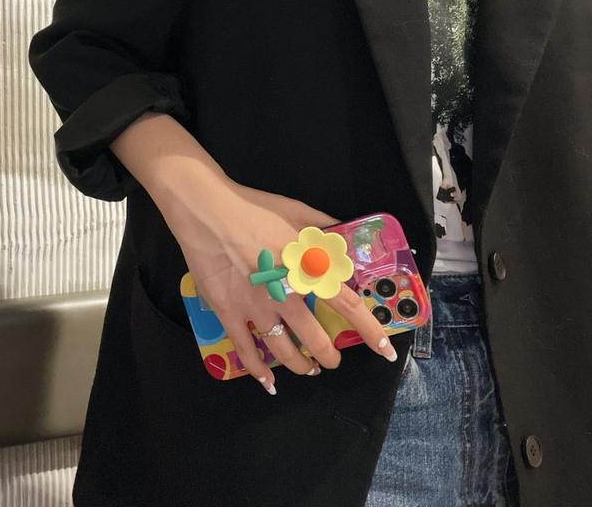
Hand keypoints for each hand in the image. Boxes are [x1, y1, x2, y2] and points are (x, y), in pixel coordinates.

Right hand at [157, 176, 399, 394]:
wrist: (207, 212)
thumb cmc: (252, 208)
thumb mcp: (296, 210)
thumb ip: (322, 226)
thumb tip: (344, 233)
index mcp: (306, 270)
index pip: (347, 306)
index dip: (369, 330)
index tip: (383, 349)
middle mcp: (286, 296)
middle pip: (317, 339)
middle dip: (329, 355)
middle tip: (332, 359)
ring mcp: (256, 309)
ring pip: (285, 351)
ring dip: (301, 366)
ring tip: (309, 369)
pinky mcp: (228, 314)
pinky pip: (246, 350)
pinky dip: (258, 371)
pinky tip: (268, 382)